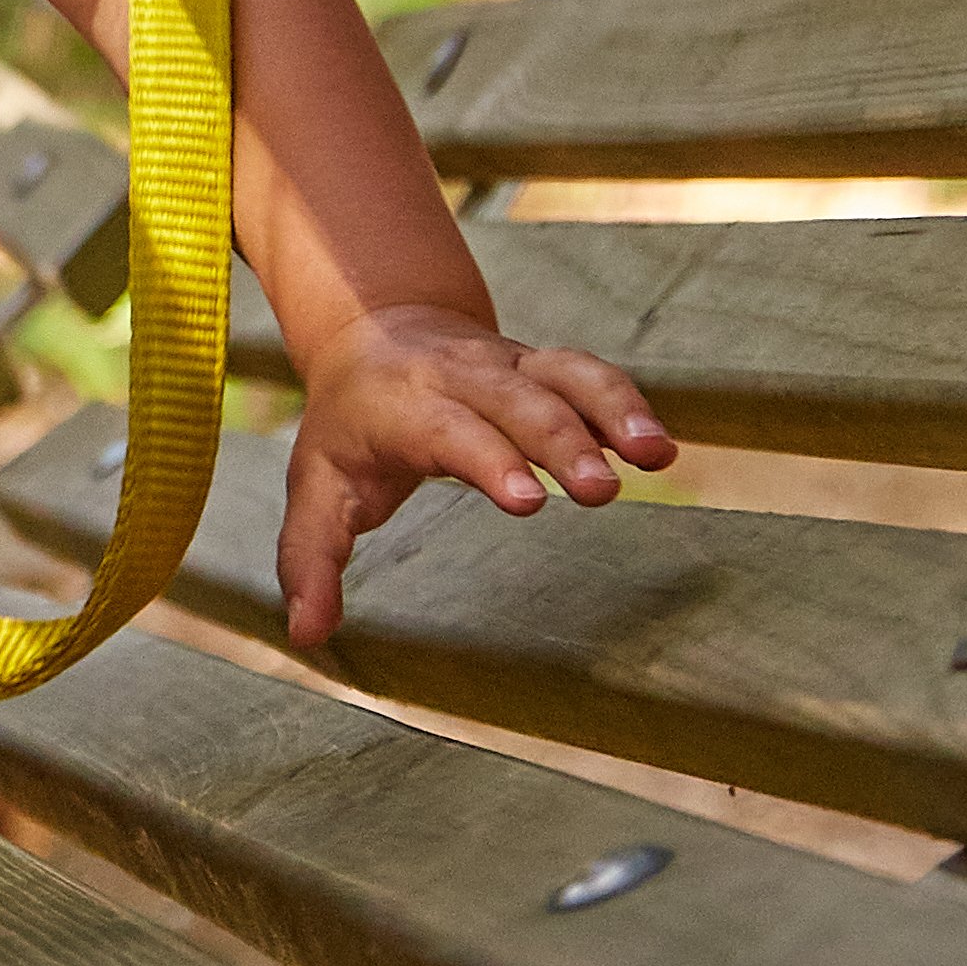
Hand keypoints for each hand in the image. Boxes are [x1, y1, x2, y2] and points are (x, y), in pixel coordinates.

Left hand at [274, 302, 669, 647]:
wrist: (376, 330)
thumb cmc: (349, 427)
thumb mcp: (315, 487)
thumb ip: (309, 561)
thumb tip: (306, 635)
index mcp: (403, 404)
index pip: (449, 428)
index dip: (489, 458)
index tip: (529, 501)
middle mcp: (461, 375)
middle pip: (518, 401)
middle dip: (561, 441)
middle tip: (599, 491)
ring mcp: (508, 364)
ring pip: (564, 375)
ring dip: (610, 409)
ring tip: (654, 454)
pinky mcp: (543, 365)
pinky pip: (589, 374)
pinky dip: (625, 403)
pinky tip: (660, 448)